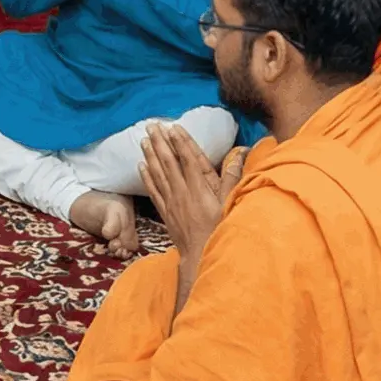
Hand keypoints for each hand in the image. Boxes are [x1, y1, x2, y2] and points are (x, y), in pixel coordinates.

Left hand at [140, 122, 233, 287]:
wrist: (200, 255)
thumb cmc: (218, 230)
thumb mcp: (229, 203)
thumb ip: (232, 178)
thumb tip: (240, 154)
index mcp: (199, 188)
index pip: (187, 159)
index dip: (180, 142)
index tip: (172, 128)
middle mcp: (182, 192)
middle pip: (169, 162)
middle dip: (160, 142)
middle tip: (152, 126)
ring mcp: (171, 202)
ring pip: (158, 174)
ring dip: (150, 155)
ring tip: (144, 140)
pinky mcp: (165, 212)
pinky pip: (153, 191)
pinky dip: (146, 177)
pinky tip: (141, 166)